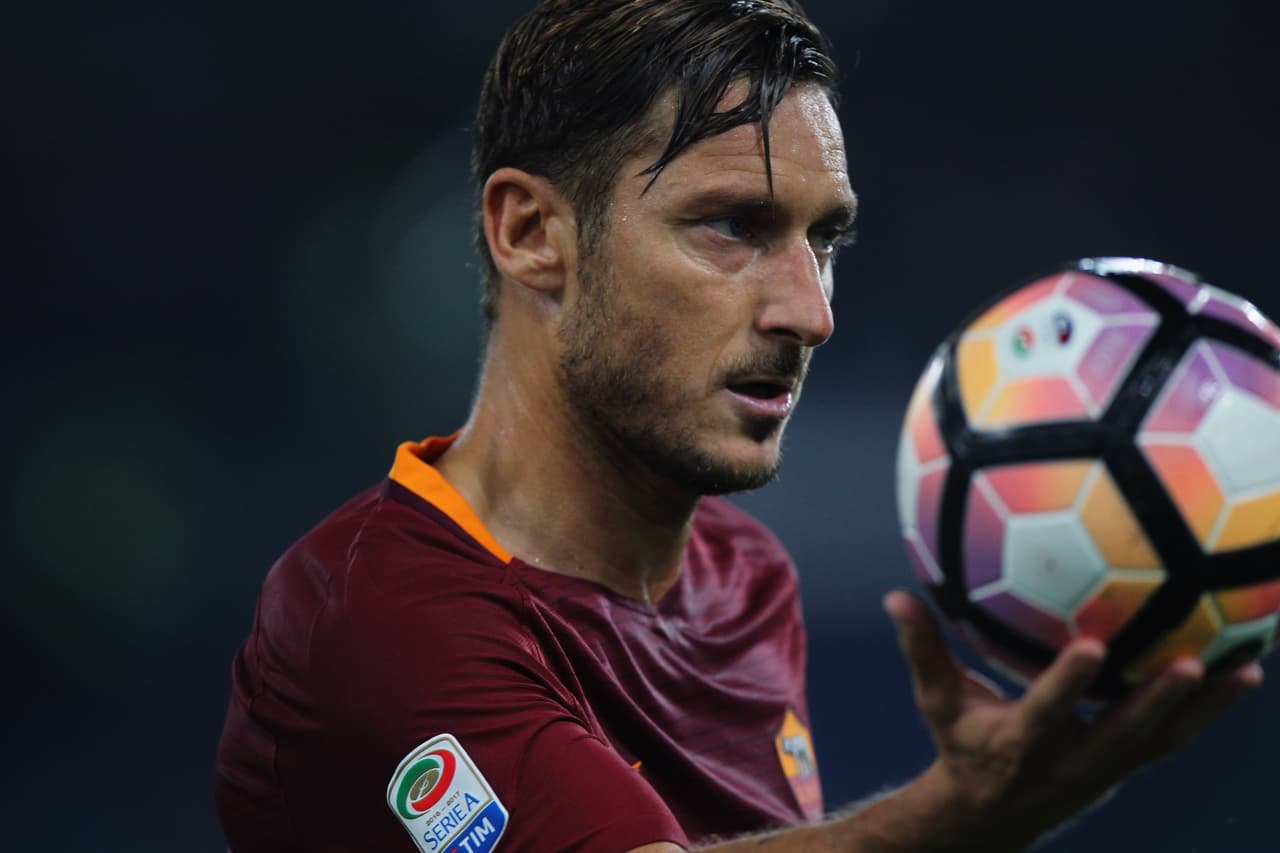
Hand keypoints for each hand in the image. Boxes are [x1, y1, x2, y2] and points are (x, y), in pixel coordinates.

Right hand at [882, 589, 1262, 850]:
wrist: (992, 816)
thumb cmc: (961, 744)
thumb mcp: (937, 701)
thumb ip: (922, 648)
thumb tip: (895, 594)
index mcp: (1021, 741)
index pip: (1048, 710)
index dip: (1069, 683)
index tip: (1092, 645)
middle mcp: (1071, 760)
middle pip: (1122, 732)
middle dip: (1156, 701)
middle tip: (1190, 663)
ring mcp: (1106, 768)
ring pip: (1163, 740)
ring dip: (1204, 709)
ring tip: (1244, 671)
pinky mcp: (1128, 767)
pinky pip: (1175, 739)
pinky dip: (1207, 711)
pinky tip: (1240, 675)